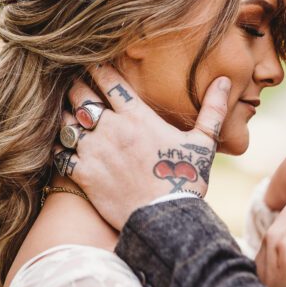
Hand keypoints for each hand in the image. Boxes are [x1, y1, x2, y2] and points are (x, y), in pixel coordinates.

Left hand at [54, 64, 231, 229]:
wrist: (165, 219)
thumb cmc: (186, 180)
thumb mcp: (203, 143)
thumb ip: (212, 109)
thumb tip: (226, 81)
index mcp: (137, 116)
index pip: (108, 80)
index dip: (97, 69)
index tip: (94, 67)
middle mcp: (111, 129)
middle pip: (80, 95)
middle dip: (77, 89)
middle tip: (78, 89)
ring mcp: (94, 151)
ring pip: (66, 122)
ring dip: (66, 117)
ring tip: (70, 117)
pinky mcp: (83, 175)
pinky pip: (60, 154)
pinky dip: (60, 148)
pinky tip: (65, 148)